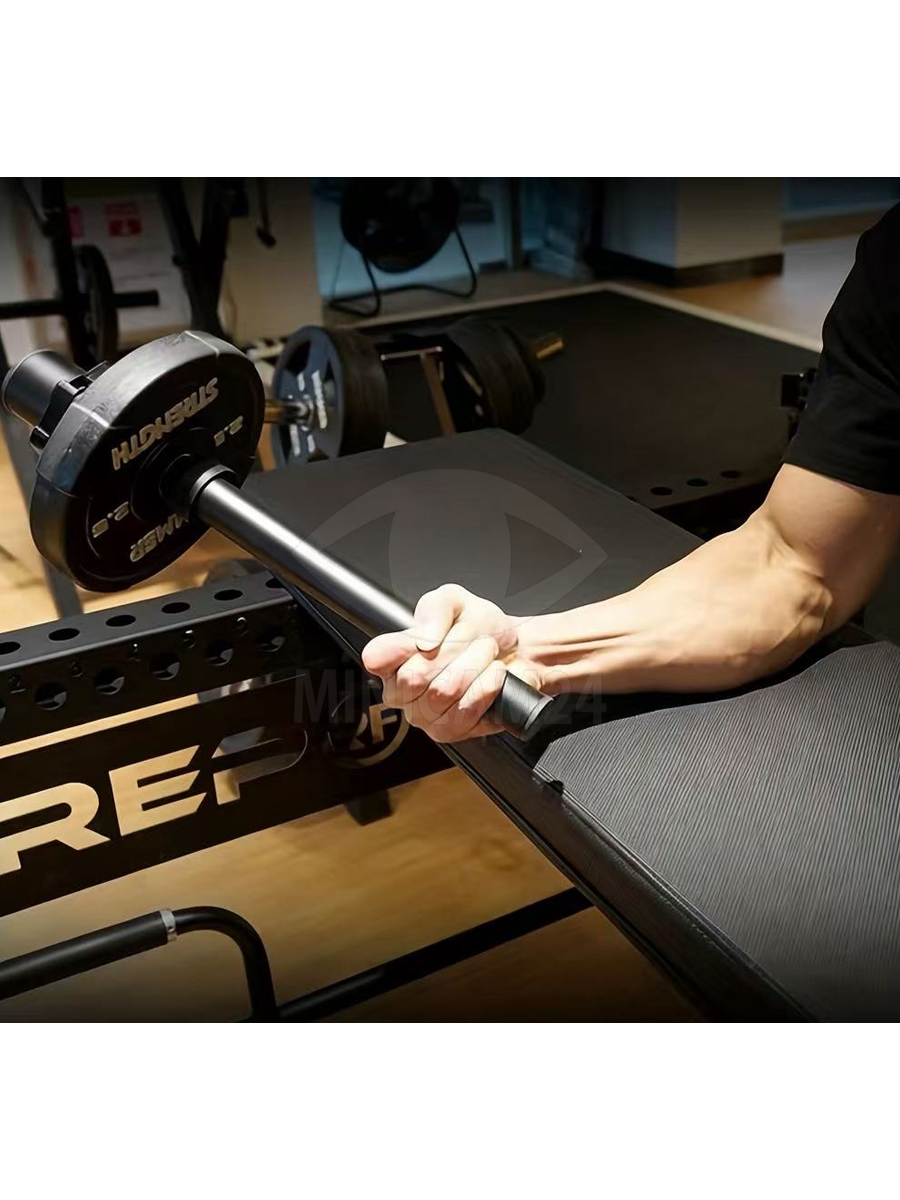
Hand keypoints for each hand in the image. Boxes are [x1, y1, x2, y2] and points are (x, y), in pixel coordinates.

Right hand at [362, 585, 544, 742]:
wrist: (514, 651)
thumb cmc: (478, 629)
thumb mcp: (455, 602)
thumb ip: (435, 609)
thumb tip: (424, 639)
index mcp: (393, 656)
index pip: (377, 657)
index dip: (399, 648)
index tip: (427, 640)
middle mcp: (401, 690)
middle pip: (415, 676)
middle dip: (455, 652)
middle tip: (475, 641)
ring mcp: (422, 714)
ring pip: (444, 691)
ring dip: (476, 666)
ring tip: (486, 655)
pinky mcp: (449, 731)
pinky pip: (465, 710)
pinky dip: (487, 686)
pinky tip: (493, 676)